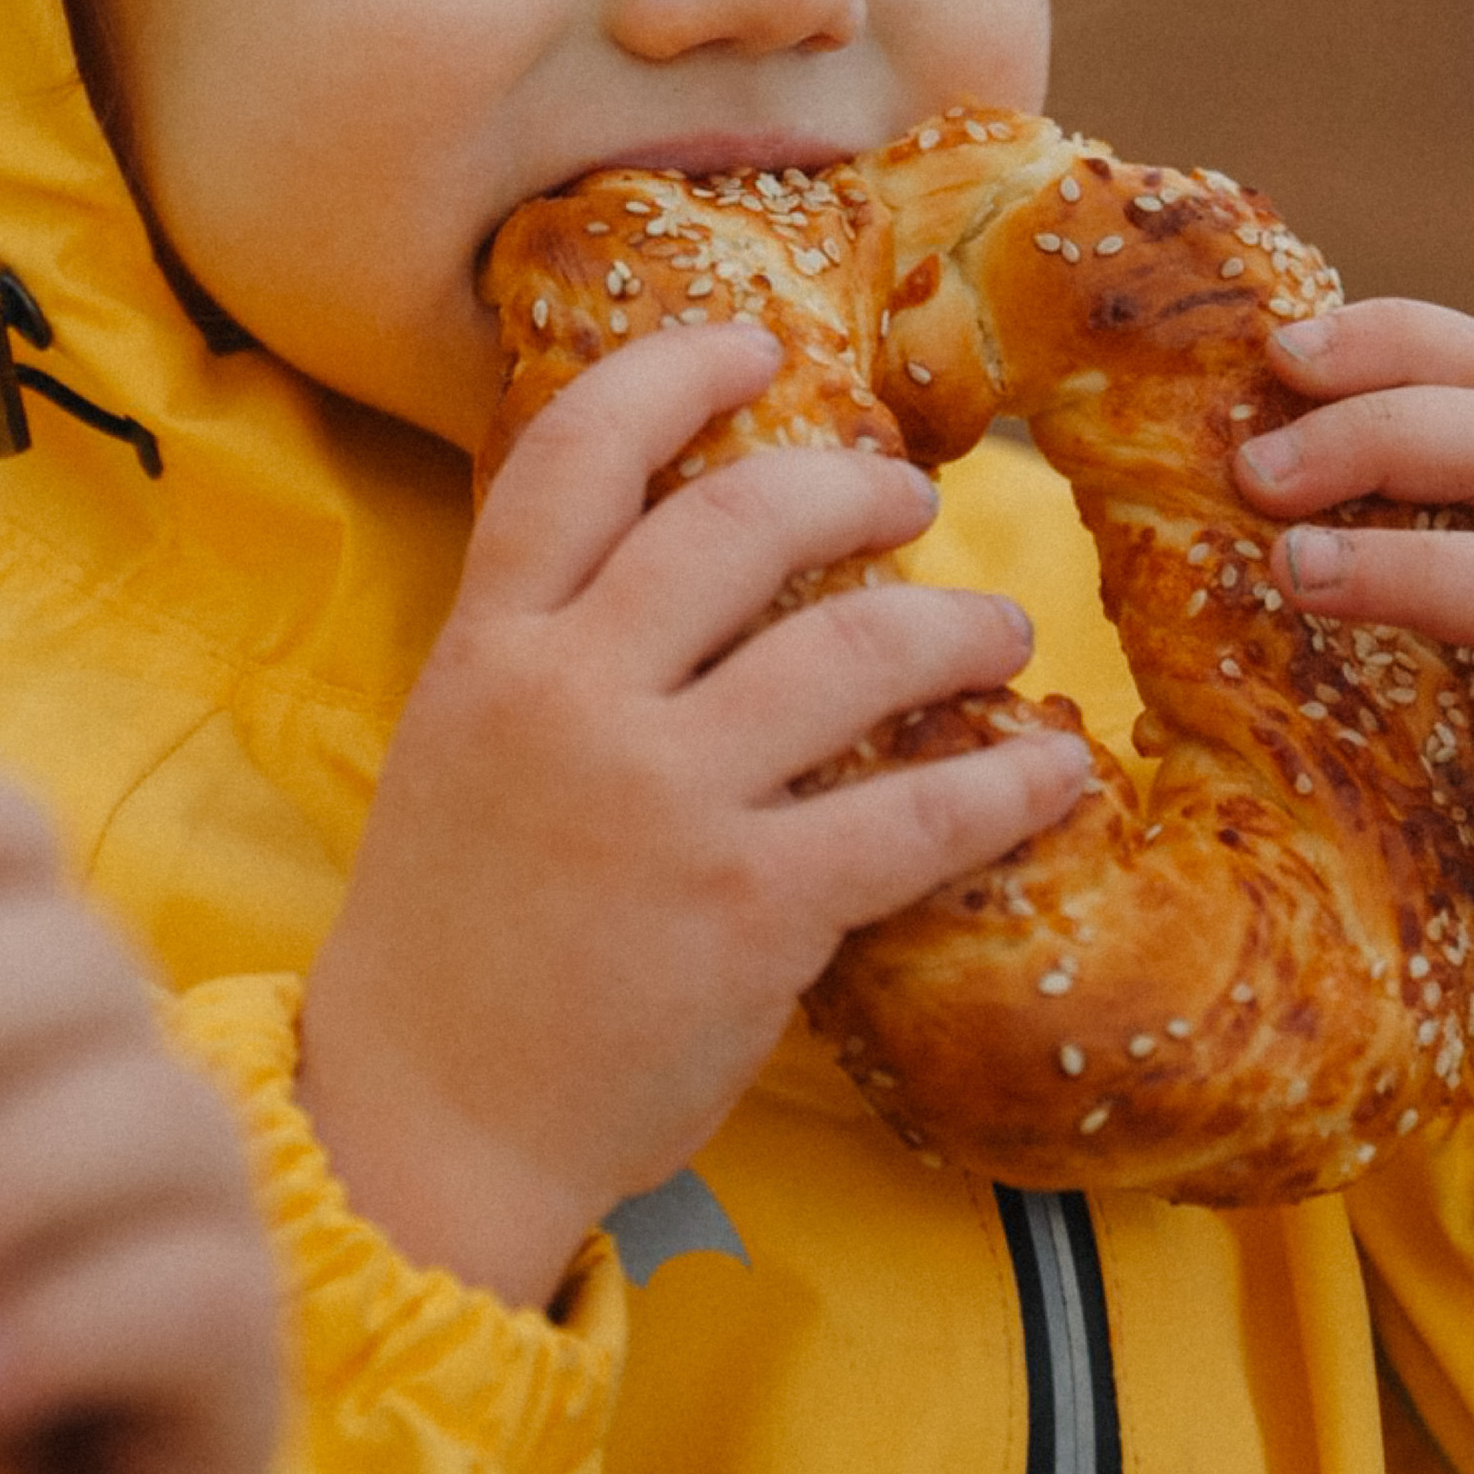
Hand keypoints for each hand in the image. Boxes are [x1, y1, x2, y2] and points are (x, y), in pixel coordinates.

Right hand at [298, 322, 1092, 1309]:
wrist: (425, 1125)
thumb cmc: (448, 945)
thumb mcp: (456, 753)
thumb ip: (545, 652)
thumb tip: (668, 564)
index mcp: (486, 650)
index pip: (573, 454)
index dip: (671, 377)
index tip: (752, 348)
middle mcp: (571, 699)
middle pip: (737, 523)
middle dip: (849, 487)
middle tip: (911, 494)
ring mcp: (662, 800)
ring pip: (851, 648)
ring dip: (954, 623)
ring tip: (998, 629)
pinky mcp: (750, 907)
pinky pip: (916, 815)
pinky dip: (1005, 782)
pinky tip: (1049, 771)